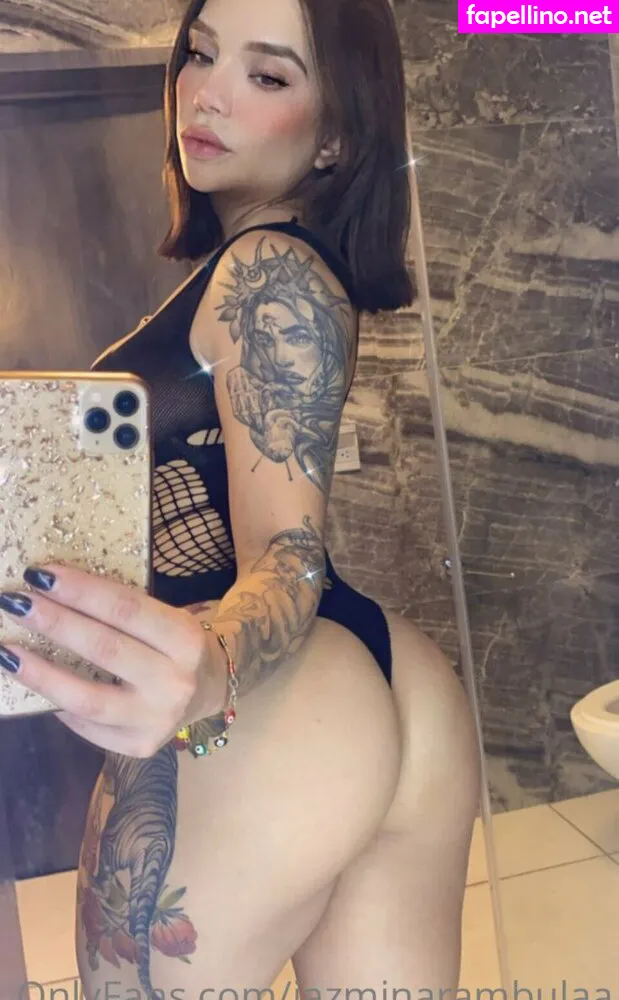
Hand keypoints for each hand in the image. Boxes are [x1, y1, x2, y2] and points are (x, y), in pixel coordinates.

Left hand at [0, 564, 228, 756]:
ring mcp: (158, 719)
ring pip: (87, 698)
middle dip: (54, 623)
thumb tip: (53, 592)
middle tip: (15, 602)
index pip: (124, 609)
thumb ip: (121, 611)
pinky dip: (58, 705)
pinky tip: (37, 687)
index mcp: (184, 638)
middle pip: (103, 649)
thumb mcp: (164, 617)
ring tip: (8, 654)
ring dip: (41, 674)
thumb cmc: (174, 644)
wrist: (210, 688)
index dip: (79, 590)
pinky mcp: (140, 746)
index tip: (39, 574)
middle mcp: (175, 681)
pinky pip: (88, 726)